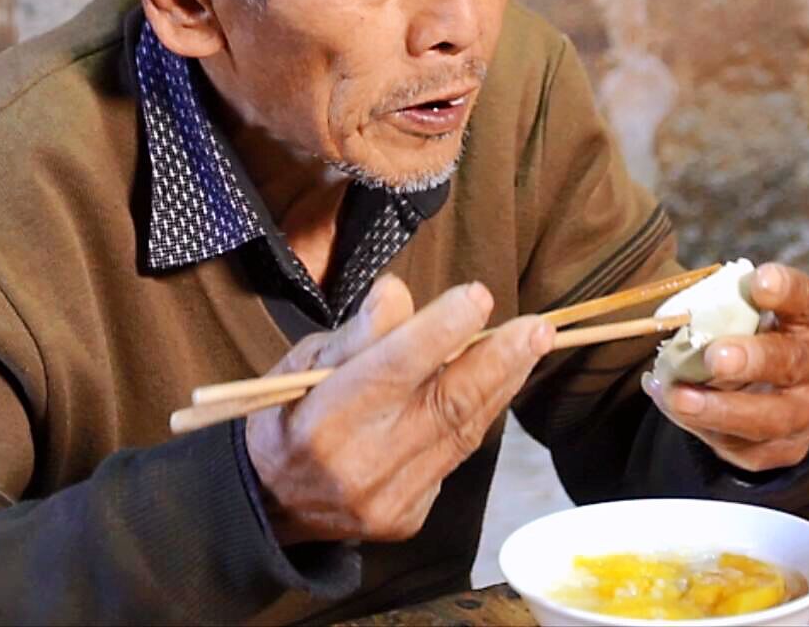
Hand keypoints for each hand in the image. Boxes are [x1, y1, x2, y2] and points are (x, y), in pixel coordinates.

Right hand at [245, 274, 552, 543]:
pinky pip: (454, 457)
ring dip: (502, 383)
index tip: (478, 295)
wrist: (269, 506)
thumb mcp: (302, 364)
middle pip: (446, 406)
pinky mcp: (409, 516)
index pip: (393, 369)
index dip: (440, 331)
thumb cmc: (288, 416)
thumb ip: (356, 334)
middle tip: (539, 326)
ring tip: (531, 344)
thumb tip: (398, 291)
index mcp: (324, 420)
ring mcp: (389, 498)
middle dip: (499, 360)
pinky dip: (478, 415)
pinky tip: (496, 383)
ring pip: (462, 432)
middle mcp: (360, 465)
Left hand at [643, 263, 808, 471]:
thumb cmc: (758, 334)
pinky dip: (707, 429)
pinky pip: (747, 447)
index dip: (785, 290)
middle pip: (792, 363)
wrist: (780, 390)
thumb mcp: (752, 311)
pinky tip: (678, 409)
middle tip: (715, 357)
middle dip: (752, 360)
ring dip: (722, 409)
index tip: (759, 281)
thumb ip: (728, 306)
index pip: (807, 300)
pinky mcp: (788, 449)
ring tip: (680, 397)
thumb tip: (680, 313)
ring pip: (771, 418)